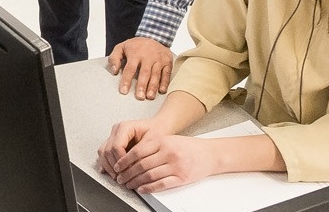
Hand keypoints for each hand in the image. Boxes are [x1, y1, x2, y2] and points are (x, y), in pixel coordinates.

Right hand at [96, 117, 168, 178]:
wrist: (158, 128)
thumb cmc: (156, 132)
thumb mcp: (152, 142)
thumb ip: (141, 154)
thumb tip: (133, 168)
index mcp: (125, 127)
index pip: (116, 146)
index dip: (121, 161)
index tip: (127, 171)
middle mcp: (116, 131)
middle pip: (108, 151)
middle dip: (114, 166)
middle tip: (123, 177)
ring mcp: (112, 137)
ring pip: (103, 153)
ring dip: (109, 168)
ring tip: (119, 178)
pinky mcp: (111, 144)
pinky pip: (103, 155)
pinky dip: (106, 165)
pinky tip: (112, 173)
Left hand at [106, 134, 221, 192]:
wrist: (210, 154)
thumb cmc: (189, 147)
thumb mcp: (169, 139)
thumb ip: (152, 145)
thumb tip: (130, 156)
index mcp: (164, 141)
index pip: (138, 152)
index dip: (124, 160)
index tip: (117, 166)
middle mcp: (169, 153)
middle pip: (141, 165)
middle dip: (127, 173)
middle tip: (120, 178)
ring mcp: (176, 166)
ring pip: (149, 176)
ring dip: (135, 182)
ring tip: (128, 184)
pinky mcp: (181, 178)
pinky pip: (161, 184)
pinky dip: (148, 188)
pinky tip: (141, 189)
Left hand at [108, 37, 173, 100]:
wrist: (155, 36)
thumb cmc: (136, 46)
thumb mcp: (122, 47)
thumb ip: (114, 58)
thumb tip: (114, 71)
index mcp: (136, 53)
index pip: (130, 68)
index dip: (126, 80)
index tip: (124, 91)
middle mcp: (148, 56)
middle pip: (145, 73)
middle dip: (142, 85)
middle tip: (139, 97)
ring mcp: (159, 59)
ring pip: (156, 74)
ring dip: (153, 86)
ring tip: (149, 97)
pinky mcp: (167, 62)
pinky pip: (167, 73)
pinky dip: (165, 82)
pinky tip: (161, 91)